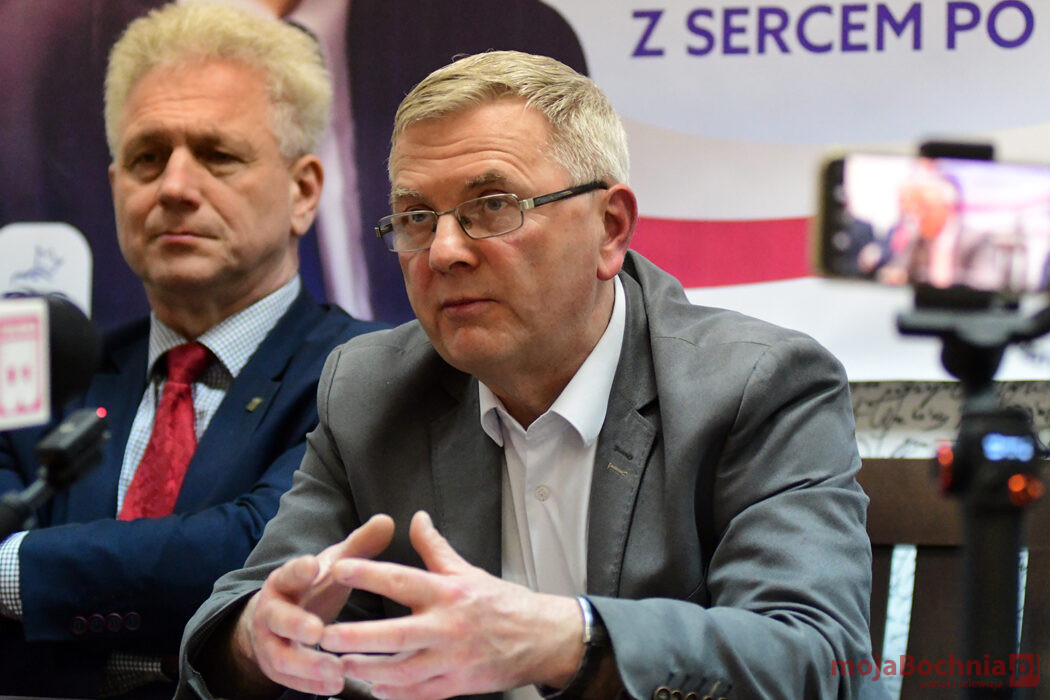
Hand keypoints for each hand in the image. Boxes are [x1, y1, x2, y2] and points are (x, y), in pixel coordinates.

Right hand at [234, 513, 395, 695]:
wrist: (278, 620)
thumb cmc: (313, 587)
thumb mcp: (333, 566)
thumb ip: (359, 546)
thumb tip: (388, 519)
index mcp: (285, 580)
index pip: (288, 573)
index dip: (298, 570)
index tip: (312, 567)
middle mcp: (272, 611)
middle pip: (279, 618)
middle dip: (296, 625)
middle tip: (319, 631)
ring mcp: (271, 642)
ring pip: (283, 655)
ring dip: (308, 665)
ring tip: (336, 671)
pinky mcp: (277, 667)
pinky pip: (290, 680)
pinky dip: (311, 685)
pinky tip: (334, 686)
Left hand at [321, 511, 584, 699]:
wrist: (542, 639)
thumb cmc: (501, 602)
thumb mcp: (467, 571)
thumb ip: (435, 548)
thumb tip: (416, 517)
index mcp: (448, 593)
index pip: (400, 580)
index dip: (367, 574)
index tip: (337, 569)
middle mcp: (447, 627)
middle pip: (393, 634)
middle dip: (356, 637)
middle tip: (323, 635)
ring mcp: (451, 661)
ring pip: (400, 671)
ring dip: (367, 670)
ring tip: (340, 665)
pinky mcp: (456, 687)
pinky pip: (417, 694)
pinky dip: (393, 693)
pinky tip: (373, 688)